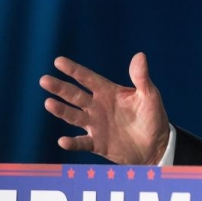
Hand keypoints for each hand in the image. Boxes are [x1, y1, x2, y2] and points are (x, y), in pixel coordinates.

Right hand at [40, 52, 169, 164]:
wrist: (156, 145)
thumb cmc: (152, 117)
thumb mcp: (150, 95)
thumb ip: (141, 77)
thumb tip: (140, 55)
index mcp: (108, 92)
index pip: (88, 78)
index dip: (74, 70)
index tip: (58, 61)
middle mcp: (98, 107)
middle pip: (75, 95)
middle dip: (60, 88)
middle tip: (44, 80)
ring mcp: (96, 125)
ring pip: (74, 116)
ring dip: (61, 111)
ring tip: (49, 103)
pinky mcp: (97, 143)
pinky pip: (82, 143)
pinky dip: (72, 143)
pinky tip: (62, 141)